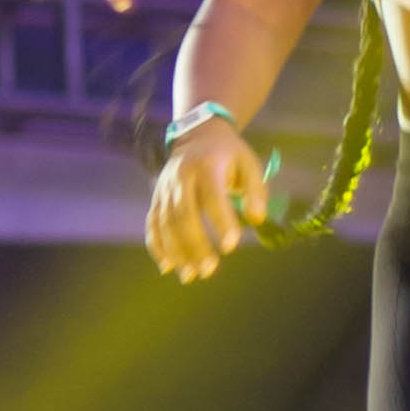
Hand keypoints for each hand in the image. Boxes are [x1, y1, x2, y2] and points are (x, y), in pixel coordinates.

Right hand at [147, 118, 269, 281]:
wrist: (196, 134)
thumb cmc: (229, 155)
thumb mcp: (249, 164)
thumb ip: (256, 192)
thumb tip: (256, 219)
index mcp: (207, 167)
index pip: (212, 196)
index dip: (221, 221)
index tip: (231, 246)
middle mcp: (181, 177)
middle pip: (183, 214)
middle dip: (195, 244)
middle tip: (209, 270)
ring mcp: (165, 188)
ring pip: (165, 223)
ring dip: (176, 251)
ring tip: (190, 276)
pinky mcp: (156, 198)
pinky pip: (152, 224)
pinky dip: (157, 246)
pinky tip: (168, 267)